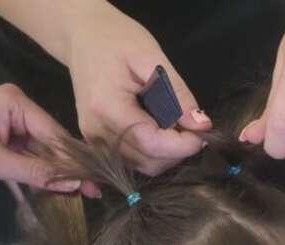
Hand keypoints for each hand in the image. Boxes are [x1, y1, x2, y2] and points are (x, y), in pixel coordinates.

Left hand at [0, 85, 91, 193]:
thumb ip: (36, 173)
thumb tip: (76, 184)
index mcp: (14, 102)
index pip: (55, 133)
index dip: (76, 161)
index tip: (98, 183)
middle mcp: (14, 111)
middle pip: (50, 145)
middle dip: (67, 170)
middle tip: (94, 196)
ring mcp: (5, 130)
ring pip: (39, 157)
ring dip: (53, 178)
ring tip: (80, 200)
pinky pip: (25, 164)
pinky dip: (36, 179)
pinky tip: (54, 196)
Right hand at [63, 2, 210, 173]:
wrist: (81, 36)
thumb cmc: (115, 39)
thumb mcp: (152, 57)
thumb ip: (178, 94)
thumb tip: (202, 125)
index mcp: (106, 108)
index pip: (151, 144)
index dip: (182, 145)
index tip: (202, 132)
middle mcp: (96, 132)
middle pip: (149, 162)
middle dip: (177, 151)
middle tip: (191, 126)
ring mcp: (94, 140)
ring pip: (143, 167)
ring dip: (167, 154)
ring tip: (174, 124)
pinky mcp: (97, 143)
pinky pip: (133, 160)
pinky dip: (153, 152)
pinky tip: (159, 129)